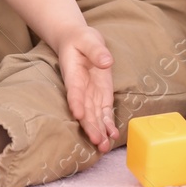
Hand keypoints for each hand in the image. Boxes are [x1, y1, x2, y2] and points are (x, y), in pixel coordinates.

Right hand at [54, 25, 120, 151]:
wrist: (77, 41)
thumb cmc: (80, 39)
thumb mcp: (88, 39)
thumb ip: (96, 50)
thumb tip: (107, 61)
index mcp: (73, 74)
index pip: (74, 91)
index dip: (76, 103)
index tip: (77, 115)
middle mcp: (81, 89)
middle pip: (84, 110)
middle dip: (90, 126)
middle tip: (97, 141)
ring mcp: (90, 94)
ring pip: (93, 116)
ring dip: (99, 131)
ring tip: (104, 147)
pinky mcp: (100, 95)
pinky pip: (103, 112)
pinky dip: (107, 124)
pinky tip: (112, 136)